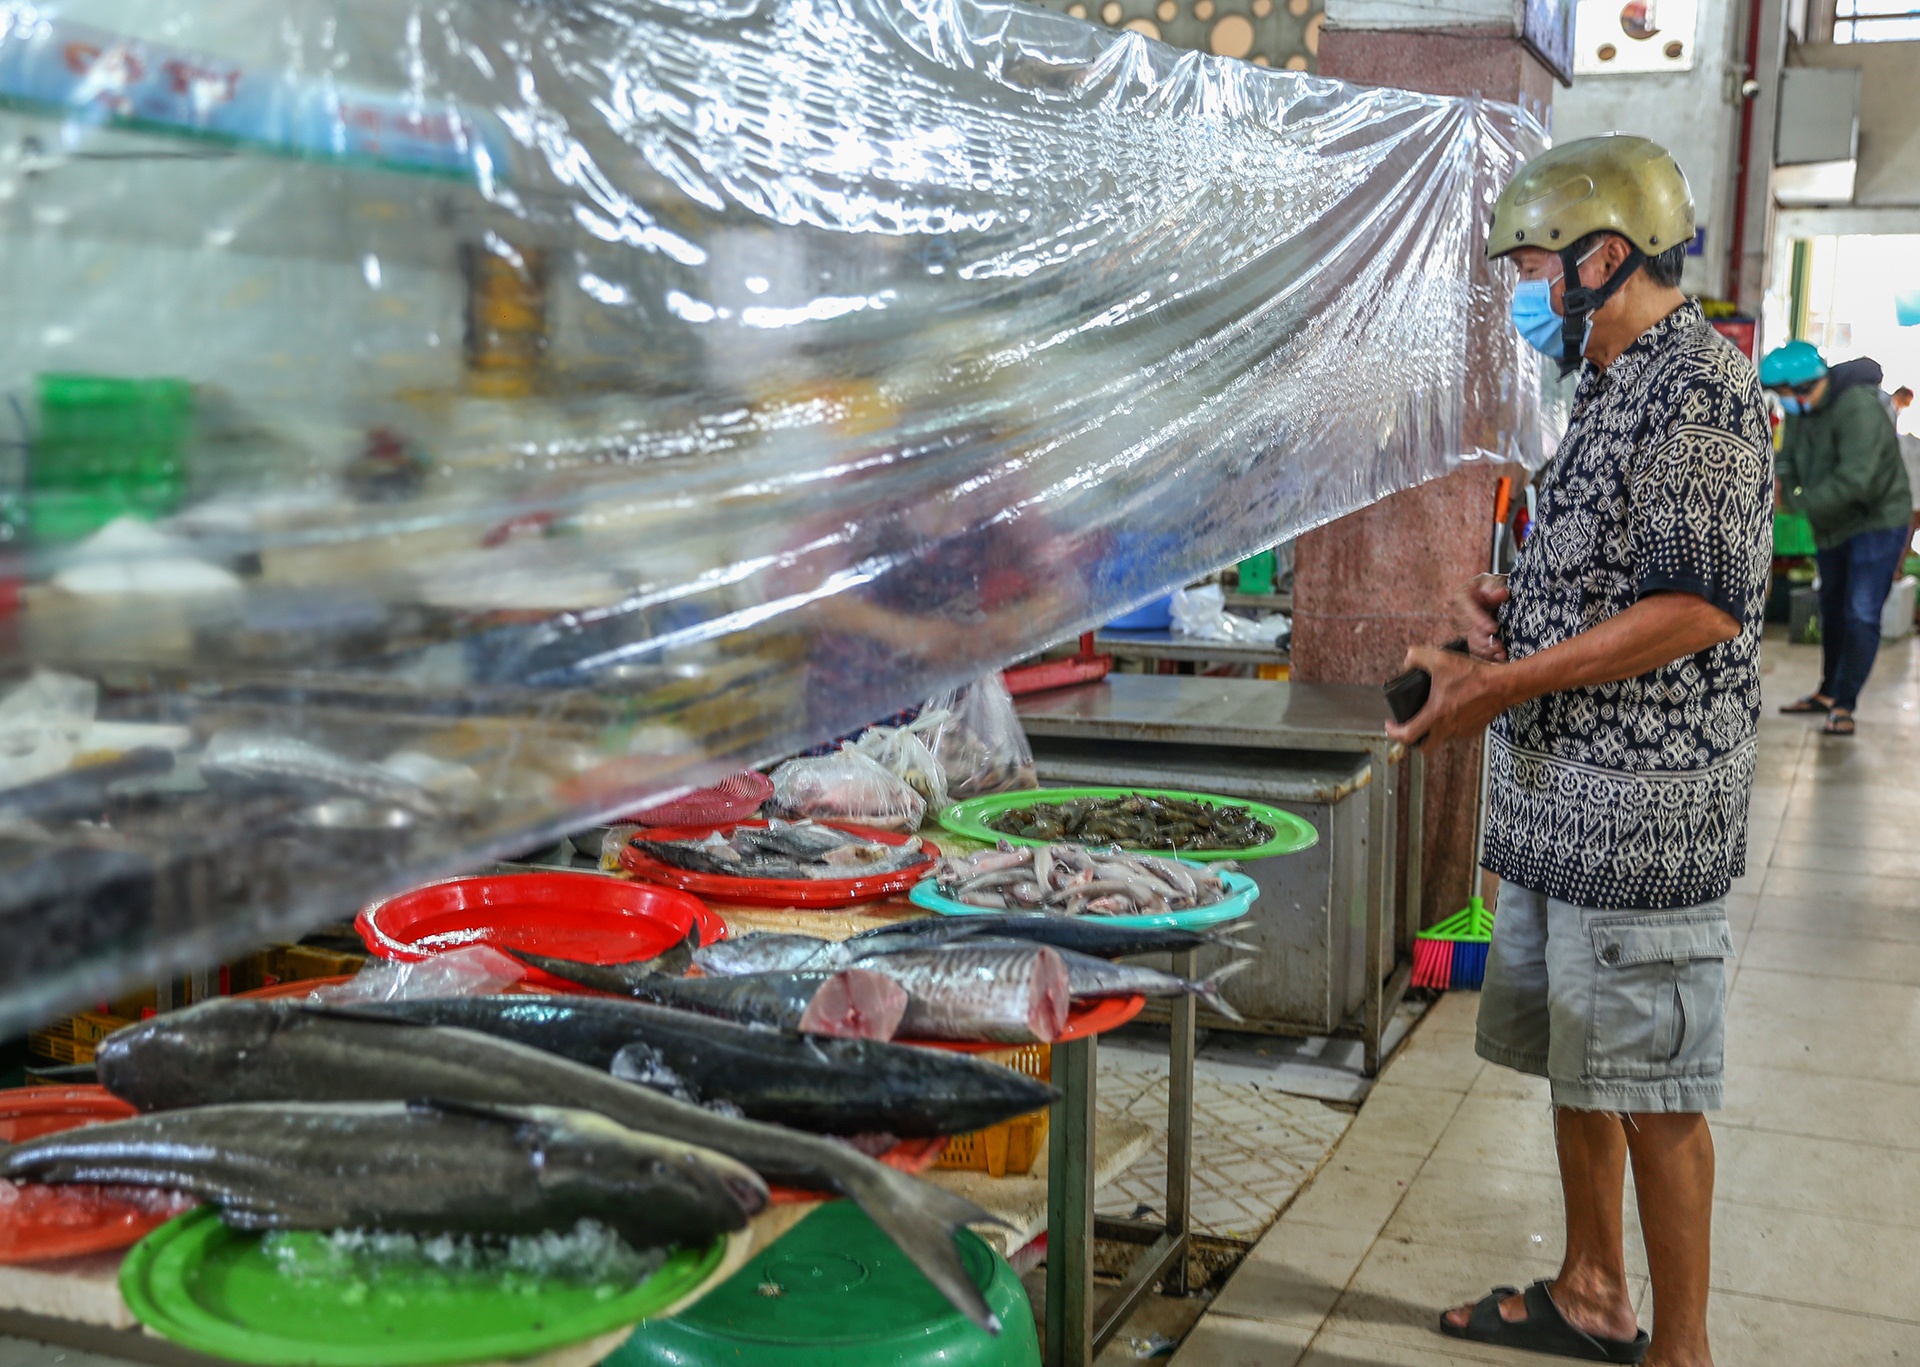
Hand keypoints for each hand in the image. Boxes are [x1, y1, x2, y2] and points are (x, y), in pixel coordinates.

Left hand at [1384, 644, 1512, 746]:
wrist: (1502, 685)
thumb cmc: (1472, 675)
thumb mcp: (1440, 658)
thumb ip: (1417, 656)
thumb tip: (1407, 661)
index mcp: (1435, 715)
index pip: (1407, 736)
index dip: (1394, 733)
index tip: (1390, 725)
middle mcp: (1448, 729)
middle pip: (1425, 748)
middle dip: (1414, 741)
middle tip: (1411, 726)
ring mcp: (1462, 732)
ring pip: (1442, 738)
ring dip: (1435, 729)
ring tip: (1434, 711)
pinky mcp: (1475, 730)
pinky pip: (1458, 732)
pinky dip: (1452, 724)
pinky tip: (1453, 709)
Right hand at [1454, 574, 1509, 661]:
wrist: (1494, 594)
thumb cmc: (1493, 586)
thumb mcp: (1496, 580)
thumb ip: (1497, 586)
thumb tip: (1502, 593)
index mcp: (1461, 596)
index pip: (1467, 609)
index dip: (1480, 621)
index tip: (1494, 629)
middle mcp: (1457, 613)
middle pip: (1466, 629)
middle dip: (1483, 639)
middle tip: (1498, 645)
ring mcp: (1462, 627)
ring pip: (1469, 641)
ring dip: (1485, 650)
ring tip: (1500, 653)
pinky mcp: (1469, 638)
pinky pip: (1473, 649)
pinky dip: (1486, 655)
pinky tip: (1498, 657)